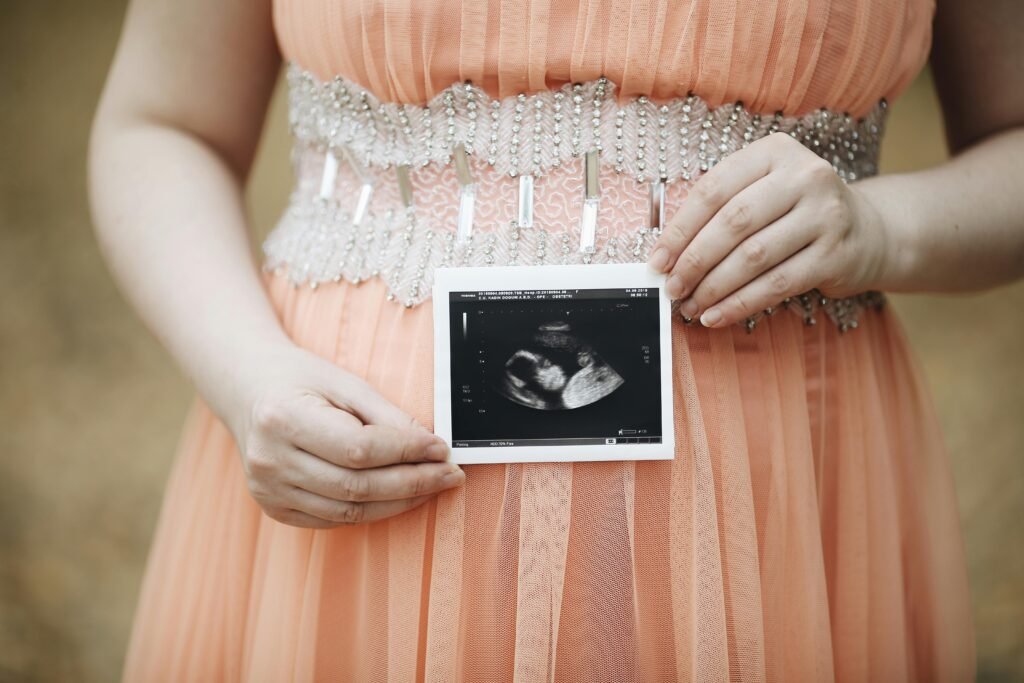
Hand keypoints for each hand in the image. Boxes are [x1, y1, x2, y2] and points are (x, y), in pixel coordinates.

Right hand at [226, 343, 464, 528]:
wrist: (250, 391)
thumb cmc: (299, 380)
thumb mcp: (345, 383)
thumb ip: (386, 415)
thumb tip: (430, 445)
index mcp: (283, 418)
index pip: (360, 448)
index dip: (407, 451)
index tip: (442, 448)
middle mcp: (271, 460)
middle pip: (357, 486)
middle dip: (413, 482)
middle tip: (449, 474)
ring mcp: (269, 490)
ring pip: (348, 511)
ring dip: (399, 502)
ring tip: (432, 486)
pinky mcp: (275, 508)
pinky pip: (333, 521)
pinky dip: (371, 511)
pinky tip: (396, 497)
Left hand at [647, 132, 892, 327]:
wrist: (866, 231)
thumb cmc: (795, 213)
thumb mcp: (762, 192)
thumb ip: (719, 211)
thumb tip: (667, 255)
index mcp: (774, 152)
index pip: (714, 190)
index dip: (679, 229)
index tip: (657, 260)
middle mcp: (805, 176)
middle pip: (733, 223)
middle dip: (694, 261)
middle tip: (672, 288)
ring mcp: (825, 214)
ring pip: (753, 257)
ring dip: (714, 287)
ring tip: (691, 306)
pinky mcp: (836, 254)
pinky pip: (777, 284)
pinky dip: (741, 303)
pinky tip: (718, 315)